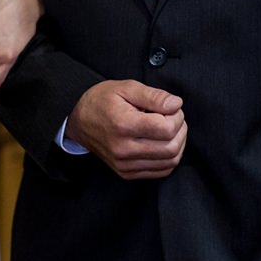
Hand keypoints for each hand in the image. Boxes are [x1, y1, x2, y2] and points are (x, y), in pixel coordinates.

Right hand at [67, 80, 185, 180]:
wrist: (80, 122)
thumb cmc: (102, 102)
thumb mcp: (126, 88)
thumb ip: (154, 96)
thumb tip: (176, 104)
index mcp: (123, 125)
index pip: (167, 129)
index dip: (177, 117)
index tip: (172, 108)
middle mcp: (123, 149)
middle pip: (171, 147)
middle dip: (181, 130)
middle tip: (173, 117)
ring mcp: (124, 164)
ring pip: (170, 162)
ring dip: (178, 144)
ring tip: (168, 129)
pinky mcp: (126, 173)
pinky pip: (161, 171)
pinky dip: (169, 158)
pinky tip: (163, 143)